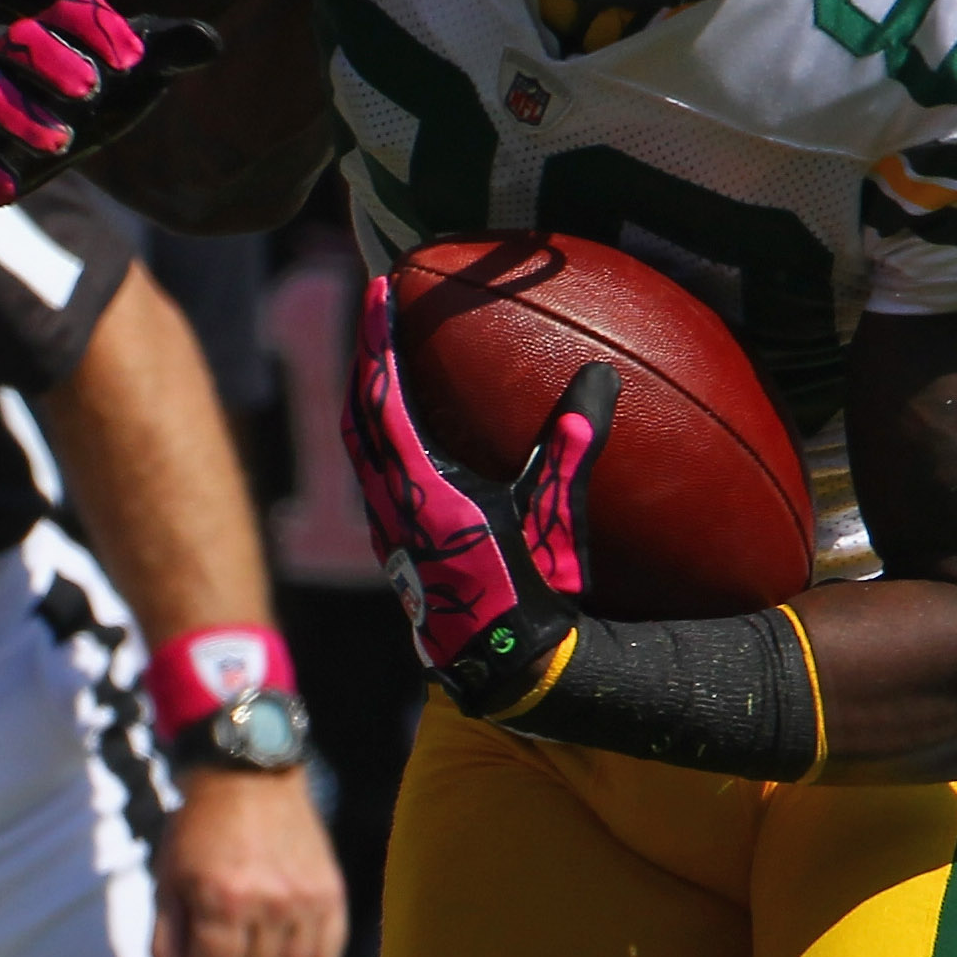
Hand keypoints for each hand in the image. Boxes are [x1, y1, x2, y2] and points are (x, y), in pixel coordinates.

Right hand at [0, 0, 218, 204]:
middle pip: (21, 42)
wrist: (21, 127)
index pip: (70, 10)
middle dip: (54, 63)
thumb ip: (166, 53)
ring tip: (63, 145)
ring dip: (23, 118)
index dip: (98, 29)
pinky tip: (9, 193)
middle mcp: (14, 54)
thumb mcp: (127, 74)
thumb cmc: (85, 88)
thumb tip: (210, 39)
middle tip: (92, 91)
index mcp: (58, 28)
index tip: (134, 60)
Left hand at [151, 764, 347, 956]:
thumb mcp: (168, 880)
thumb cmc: (200, 828)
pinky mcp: (331, 892)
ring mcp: (304, 898)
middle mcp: (267, 902)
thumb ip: (168, 942)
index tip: (203, 942)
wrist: (247, 777)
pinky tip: (289, 938)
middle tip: (229, 940)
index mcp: (221, 899)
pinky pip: (327, 955)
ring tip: (258, 942)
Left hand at [340, 271, 614, 715]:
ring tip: (382, 359)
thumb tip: (599, 377)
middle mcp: (391, 503)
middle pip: (358, 411)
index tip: (377, 288)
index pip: (385, 393)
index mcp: (420, 486)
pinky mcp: (398, 545)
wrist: (505, 667)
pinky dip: (377, 433)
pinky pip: (373, 472)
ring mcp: (389, 527)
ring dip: (366, 396)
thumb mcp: (556, 515)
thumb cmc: (535, 594)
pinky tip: (402, 431)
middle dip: (364, 357)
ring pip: (358, 444)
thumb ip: (574, 447)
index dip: (378, 336)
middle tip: (374, 310)